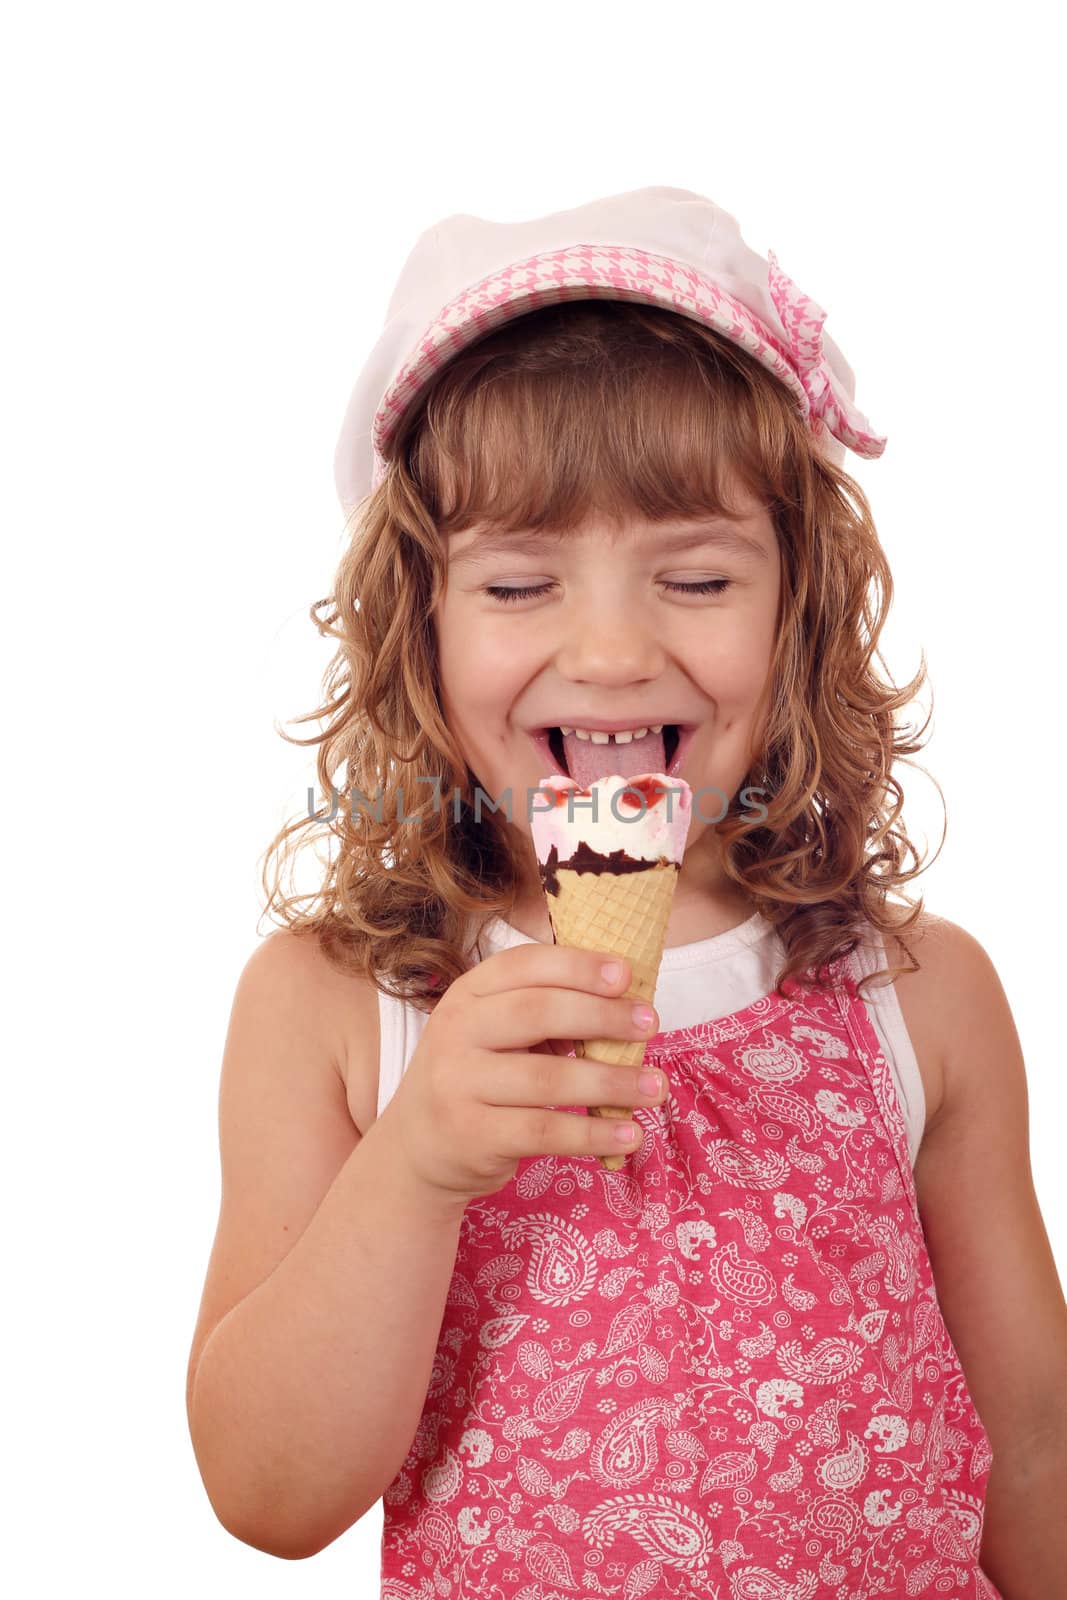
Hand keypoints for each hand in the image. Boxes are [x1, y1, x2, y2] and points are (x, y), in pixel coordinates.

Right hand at [379, 943, 665, 1207]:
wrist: (418, 1147)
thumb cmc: (477, 1076)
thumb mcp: (492, 1033)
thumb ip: (541, 1013)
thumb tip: (626, 1007)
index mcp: (467, 994)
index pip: (523, 965)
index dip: (577, 966)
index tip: (626, 974)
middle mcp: (455, 1032)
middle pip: (537, 1012)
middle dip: (602, 1015)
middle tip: (651, 1024)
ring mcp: (459, 1085)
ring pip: (547, 1078)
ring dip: (612, 1082)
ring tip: (656, 1088)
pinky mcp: (472, 1135)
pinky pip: (545, 1131)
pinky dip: (593, 1134)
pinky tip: (630, 1135)